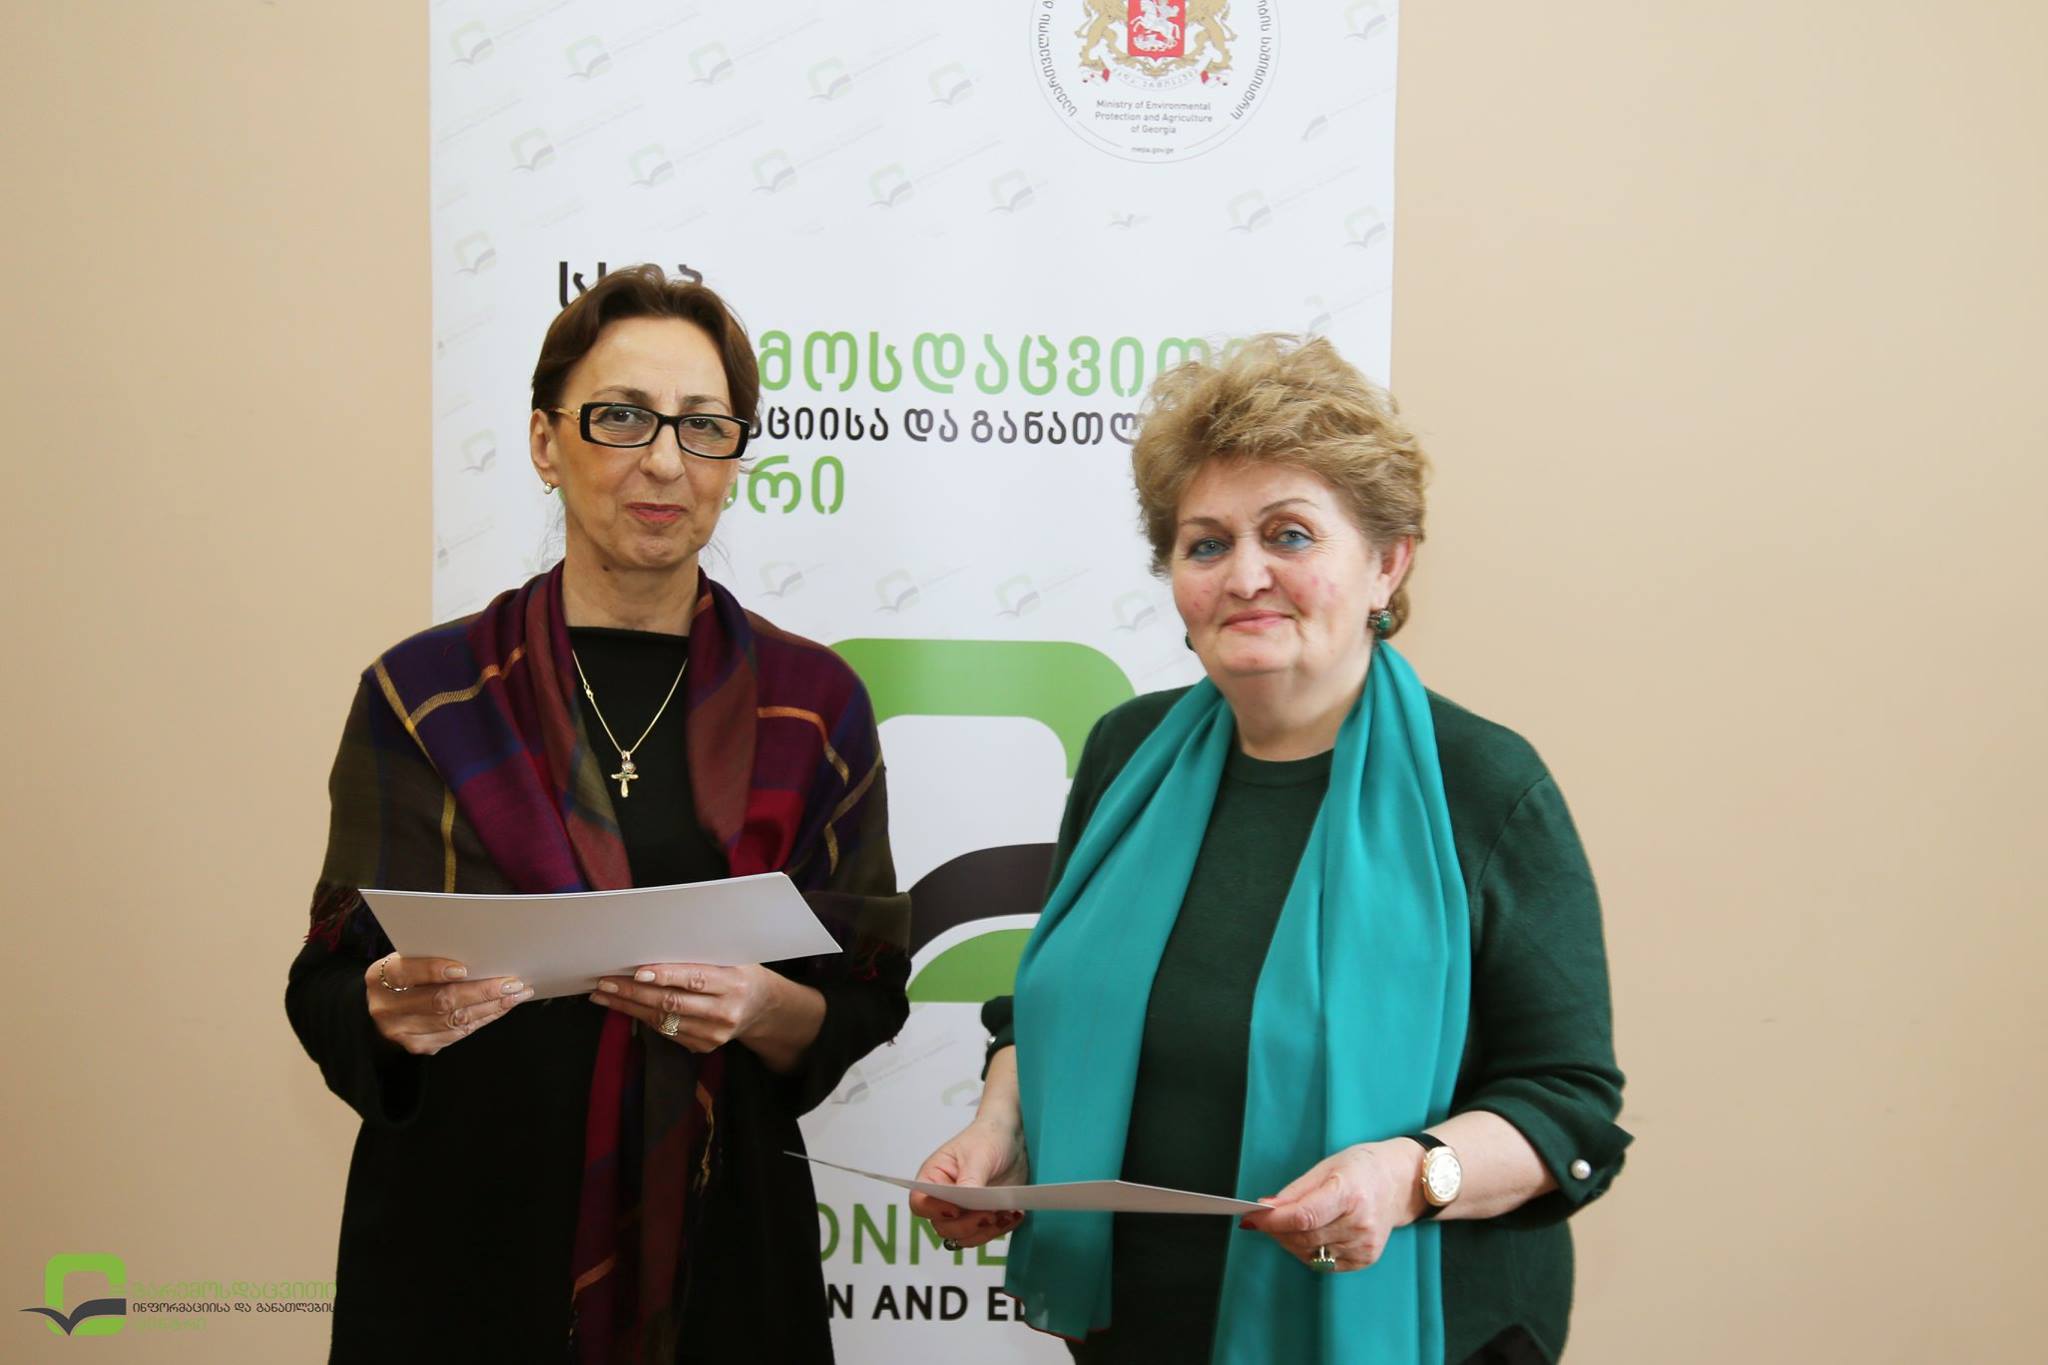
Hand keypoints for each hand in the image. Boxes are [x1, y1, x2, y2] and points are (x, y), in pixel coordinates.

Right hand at [365, 953, 531, 1055]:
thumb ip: (429, 954)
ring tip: (517, 993)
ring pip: (454, 1020)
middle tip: (511, 982)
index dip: (434, 970)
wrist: (384, 1006)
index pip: (406, 972)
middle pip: (439, 1001)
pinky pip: (458, 1033)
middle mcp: (387, 1008)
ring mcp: (402, 1032)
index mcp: (379, 977)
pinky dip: (484, 1018)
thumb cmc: (404, 974)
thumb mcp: (405, 958)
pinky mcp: (419, 1045)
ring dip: (491, 1006)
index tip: (465, 968)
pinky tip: (503, 1006)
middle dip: (480, 991)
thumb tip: (478, 948)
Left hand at [590, 962, 780, 1052]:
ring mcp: (713, 1034)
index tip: (637, 970)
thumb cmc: (740, 972)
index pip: (695, 979)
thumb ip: (700, 956)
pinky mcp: (703, 1046)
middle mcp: (724, 1012)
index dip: (665, 975)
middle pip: (672, 1003)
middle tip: (605, 982)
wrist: (762, 1007)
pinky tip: (624, 1006)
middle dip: (633, 992)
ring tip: (604, 994)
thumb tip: (655, 946)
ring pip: (663, 1020)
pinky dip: (641, 1018)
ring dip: (629, 1007)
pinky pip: (666, 1031)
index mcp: (733, 983)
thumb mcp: (731, 958)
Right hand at [908, 1118, 1029, 1246]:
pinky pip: (985, 1235)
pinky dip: (1000, 1230)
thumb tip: (966, 1203)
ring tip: (1006, 1214)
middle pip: (943, 1227)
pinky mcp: (983, 1217)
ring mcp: (964, 1211)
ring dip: (985, 1232)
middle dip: (967, 1225)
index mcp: (934, 1177)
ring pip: (964, 1237)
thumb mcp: (979, 1155)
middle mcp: (945, 1199)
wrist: (1012, 1138)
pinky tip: (1014, 1214)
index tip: (956, 1210)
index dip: (934, 1211)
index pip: (920, 1203)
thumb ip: (970, 1181)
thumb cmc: (987, 1137)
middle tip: (989, 1214)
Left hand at [1241, 1139, 1424, 1272]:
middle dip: (1277, 1230)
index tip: (1251, 1218)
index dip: (1273, 1221)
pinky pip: (1324, 1263)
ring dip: (1290, 1242)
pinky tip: (1310, 1235)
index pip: (1304, 1216)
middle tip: (1263, 1220)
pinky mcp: (1366, 1259)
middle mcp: (1361, 1222)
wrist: (1400, 1182)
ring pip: (1311, 1253)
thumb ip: (1294, 1191)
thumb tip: (1265, 1208)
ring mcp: (1365, 1244)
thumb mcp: (1326, 1167)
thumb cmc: (1362, 1168)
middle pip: (1304, 1237)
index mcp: (1350, 1193)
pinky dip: (1309, 1251)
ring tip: (1287, 1224)